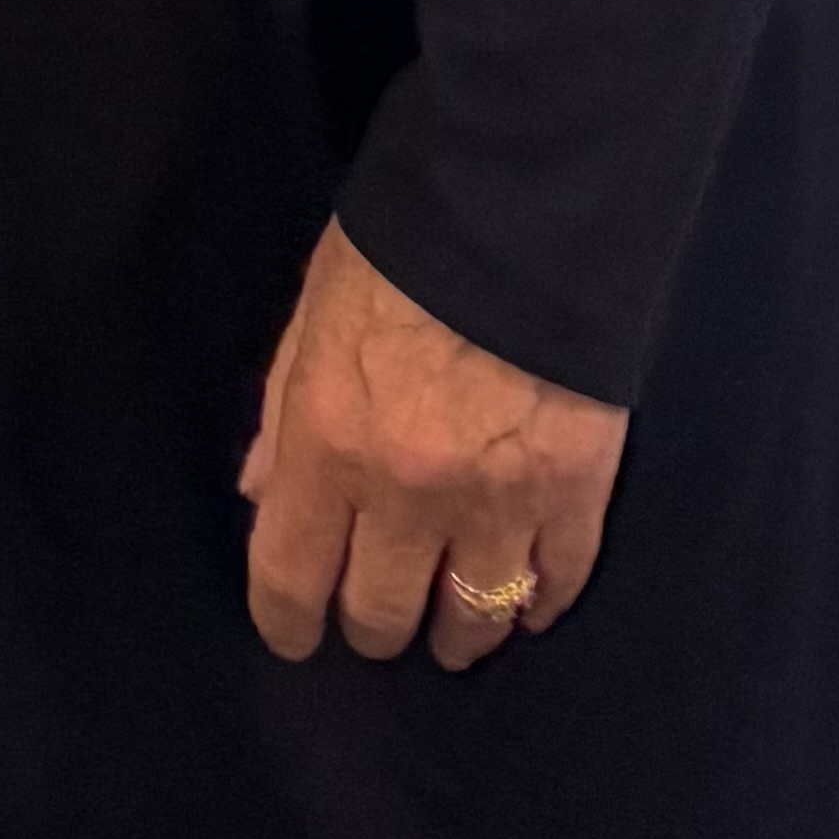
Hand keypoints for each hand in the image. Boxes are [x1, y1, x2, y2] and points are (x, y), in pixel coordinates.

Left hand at [238, 220, 627, 672]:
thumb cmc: (399, 245)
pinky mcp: (576, 495)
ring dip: (456, 634)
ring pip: (472, 620)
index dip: (286, 621)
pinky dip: (537, 605)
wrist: (525, 204)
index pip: (290, 578)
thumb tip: (262, 494)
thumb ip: (283, 412)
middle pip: (381, 614)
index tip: (293, 633)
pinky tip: (525, 604)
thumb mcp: (315, 312)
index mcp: (328, 442)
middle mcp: (406, 492)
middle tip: (375, 611)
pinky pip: (555, 586)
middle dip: (370, 623)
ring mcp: (497, 503)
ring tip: (452, 630)